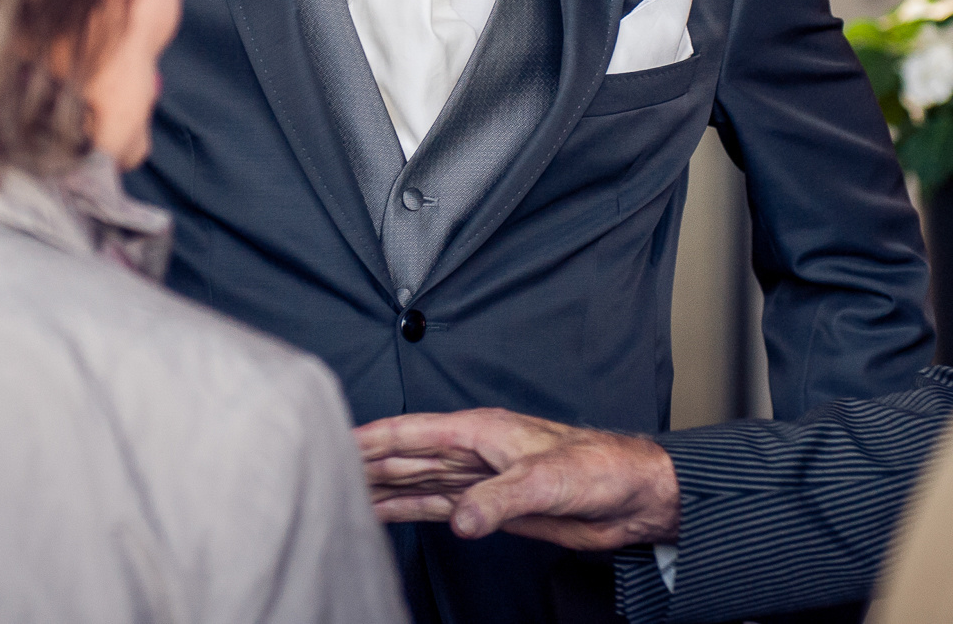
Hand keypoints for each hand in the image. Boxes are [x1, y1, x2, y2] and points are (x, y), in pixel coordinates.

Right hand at [353, 408, 679, 549]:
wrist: (634, 495)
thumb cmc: (601, 467)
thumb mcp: (547, 479)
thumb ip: (498, 499)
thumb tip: (459, 521)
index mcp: (481, 430)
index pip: (413, 431)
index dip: (372, 436)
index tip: (332, 439)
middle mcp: (474, 451)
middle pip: (406, 456)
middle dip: (364, 461)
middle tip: (318, 467)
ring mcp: (480, 479)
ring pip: (416, 481)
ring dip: (380, 486)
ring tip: (338, 491)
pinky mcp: (491, 506)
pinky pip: (438, 505)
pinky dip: (407, 509)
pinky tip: (383, 511)